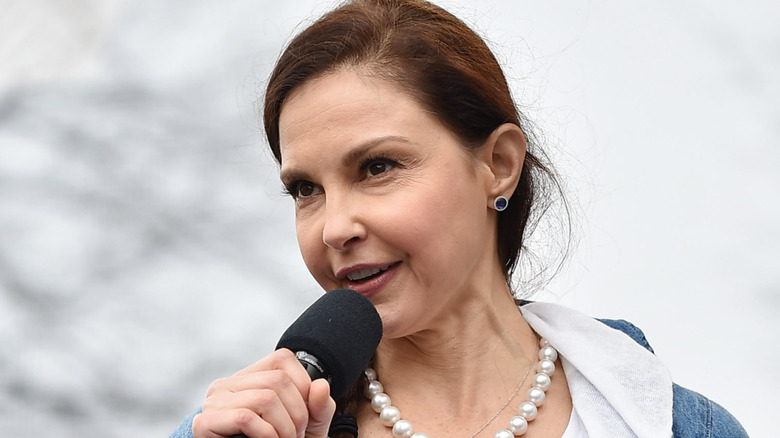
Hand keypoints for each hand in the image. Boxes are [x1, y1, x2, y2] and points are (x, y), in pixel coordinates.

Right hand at [191, 349, 335, 437]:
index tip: (306, 414)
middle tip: (296, 436)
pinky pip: (245, 417)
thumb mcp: (307, 426)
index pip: (283, 359)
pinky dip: (267, 435)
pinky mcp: (205, 422)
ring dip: (284, 429)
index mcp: (250, 377)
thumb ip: (319, 407)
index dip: (304, 385)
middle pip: (278, 380)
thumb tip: (320, 385)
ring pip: (265, 398)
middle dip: (297, 414)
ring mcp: (214, 401)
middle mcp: (229, 384)